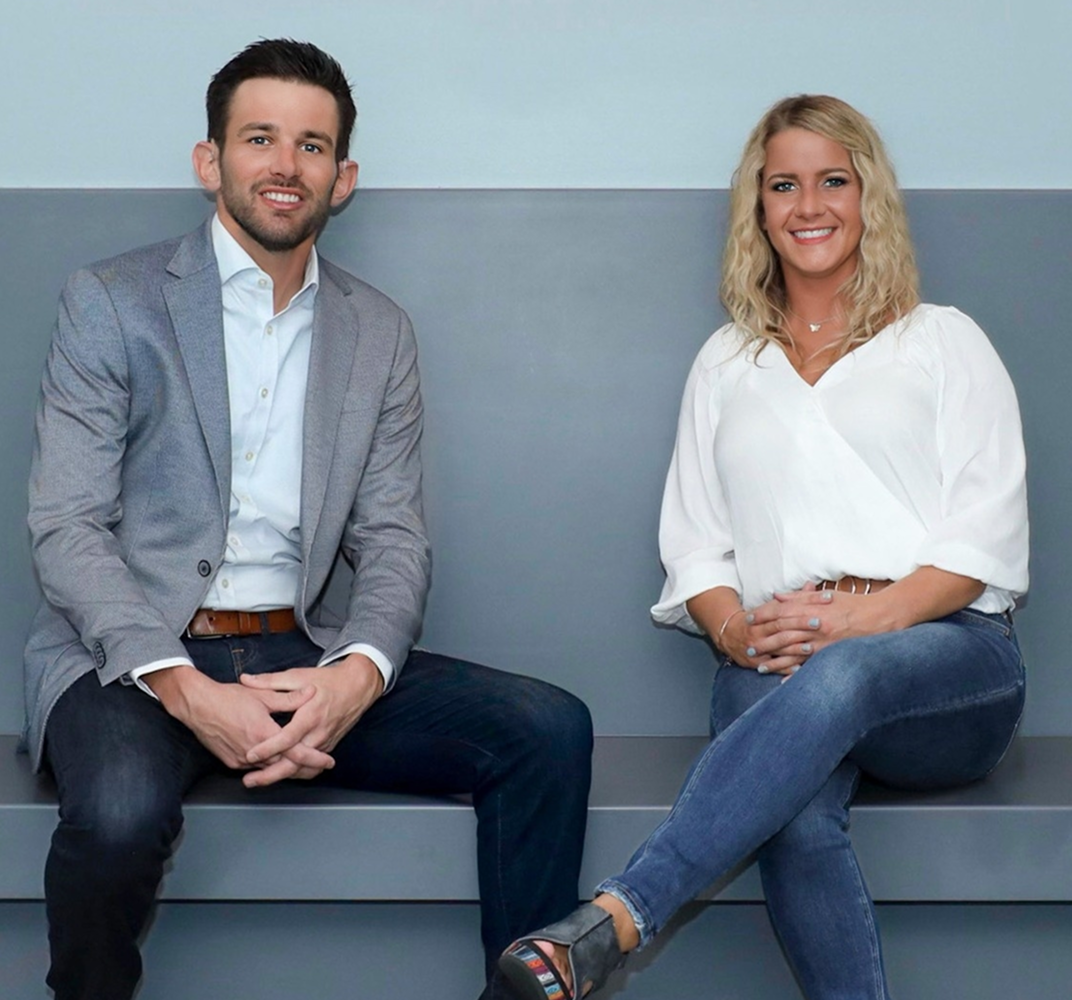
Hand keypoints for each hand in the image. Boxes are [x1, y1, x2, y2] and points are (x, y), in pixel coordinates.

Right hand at [146, 665, 333, 780]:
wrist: (197, 705)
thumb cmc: (228, 697)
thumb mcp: (262, 695)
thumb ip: (289, 698)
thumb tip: (310, 692)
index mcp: (264, 733)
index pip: (295, 752)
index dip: (314, 758)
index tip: (328, 761)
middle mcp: (252, 750)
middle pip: (285, 766)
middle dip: (304, 768)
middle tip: (321, 767)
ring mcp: (241, 759)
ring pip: (270, 769)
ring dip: (287, 768)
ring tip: (305, 766)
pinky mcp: (231, 762)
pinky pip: (255, 768)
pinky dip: (269, 766)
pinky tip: (278, 762)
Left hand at [238, 653, 384, 787]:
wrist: (358, 686)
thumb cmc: (329, 680)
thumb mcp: (299, 676)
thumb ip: (270, 681)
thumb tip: (246, 679)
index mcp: (310, 715)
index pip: (288, 738)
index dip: (268, 748)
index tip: (250, 754)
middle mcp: (319, 733)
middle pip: (295, 761)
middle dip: (271, 774)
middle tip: (249, 781)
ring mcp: (325, 742)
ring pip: (302, 767)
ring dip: (281, 776)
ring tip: (259, 781)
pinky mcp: (329, 746)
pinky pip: (311, 765)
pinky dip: (295, 771)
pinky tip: (280, 774)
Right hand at [719, 598, 824, 675]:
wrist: (728, 635)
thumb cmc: (756, 621)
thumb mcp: (770, 607)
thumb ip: (793, 599)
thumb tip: (811, 584)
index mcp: (762, 615)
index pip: (785, 607)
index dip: (805, 602)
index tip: (824, 599)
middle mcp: (758, 630)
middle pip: (780, 626)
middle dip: (799, 624)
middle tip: (819, 622)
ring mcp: (756, 647)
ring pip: (777, 647)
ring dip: (794, 648)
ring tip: (811, 647)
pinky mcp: (755, 663)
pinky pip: (773, 666)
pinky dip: (786, 669)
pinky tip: (800, 668)